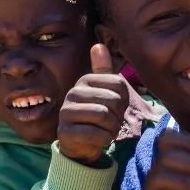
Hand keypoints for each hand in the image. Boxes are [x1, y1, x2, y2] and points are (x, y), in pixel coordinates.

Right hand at [58, 45, 129, 163]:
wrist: (80, 144)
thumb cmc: (96, 114)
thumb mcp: (103, 91)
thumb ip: (103, 70)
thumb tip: (98, 45)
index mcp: (84, 80)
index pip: (119, 84)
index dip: (124, 100)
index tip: (116, 108)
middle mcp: (73, 93)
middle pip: (113, 100)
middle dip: (118, 116)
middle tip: (112, 122)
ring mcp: (66, 113)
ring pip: (104, 116)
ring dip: (112, 129)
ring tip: (106, 130)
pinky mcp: (65, 132)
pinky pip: (95, 134)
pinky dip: (104, 139)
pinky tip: (100, 139)